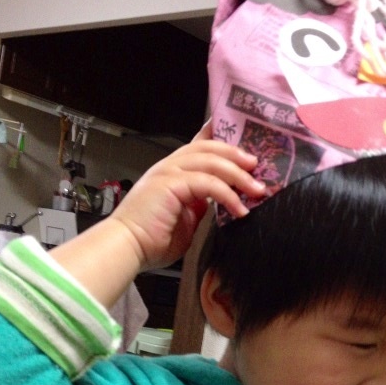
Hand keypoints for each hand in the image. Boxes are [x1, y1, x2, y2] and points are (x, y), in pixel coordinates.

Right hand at [109, 123, 266, 270]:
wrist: (128, 247)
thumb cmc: (152, 239)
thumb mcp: (185, 217)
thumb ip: (199, 204)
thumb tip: (217, 202)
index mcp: (173, 171)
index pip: (199, 145)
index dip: (219, 137)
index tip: (243, 140)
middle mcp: (169, 166)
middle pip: (209, 148)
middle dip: (236, 154)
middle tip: (257, 166)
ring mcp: (169, 172)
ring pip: (211, 162)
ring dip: (238, 175)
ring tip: (256, 190)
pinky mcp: (171, 184)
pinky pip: (208, 183)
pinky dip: (227, 195)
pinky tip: (239, 209)